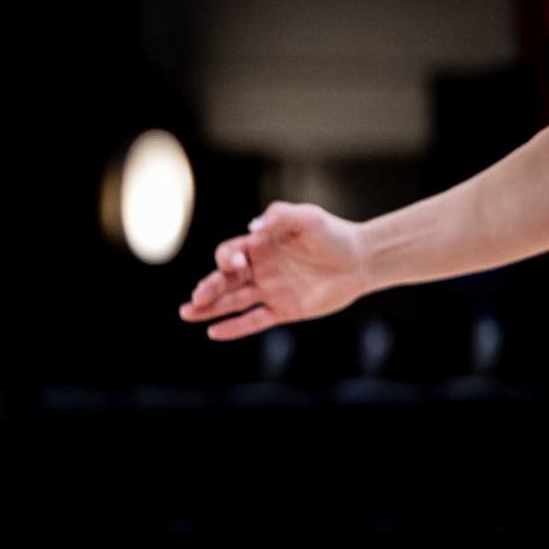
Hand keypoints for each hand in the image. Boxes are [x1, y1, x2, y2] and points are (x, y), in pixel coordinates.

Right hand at [177, 202, 365, 340]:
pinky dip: (235, 327)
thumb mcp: (307, 216)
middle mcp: (260, 269)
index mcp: (259, 245)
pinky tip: (214, 332)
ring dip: (210, 308)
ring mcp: (270, 291)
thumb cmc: (333, 233)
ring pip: (233, 302)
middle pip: (224, 280)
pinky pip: (254, 321)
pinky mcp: (283, 311)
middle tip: (196, 298)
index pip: (230, 253)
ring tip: (187, 314)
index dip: (228, 259)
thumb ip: (279, 215)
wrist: (360, 259)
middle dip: (208, 288)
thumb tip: (253, 226)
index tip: (239, 263)